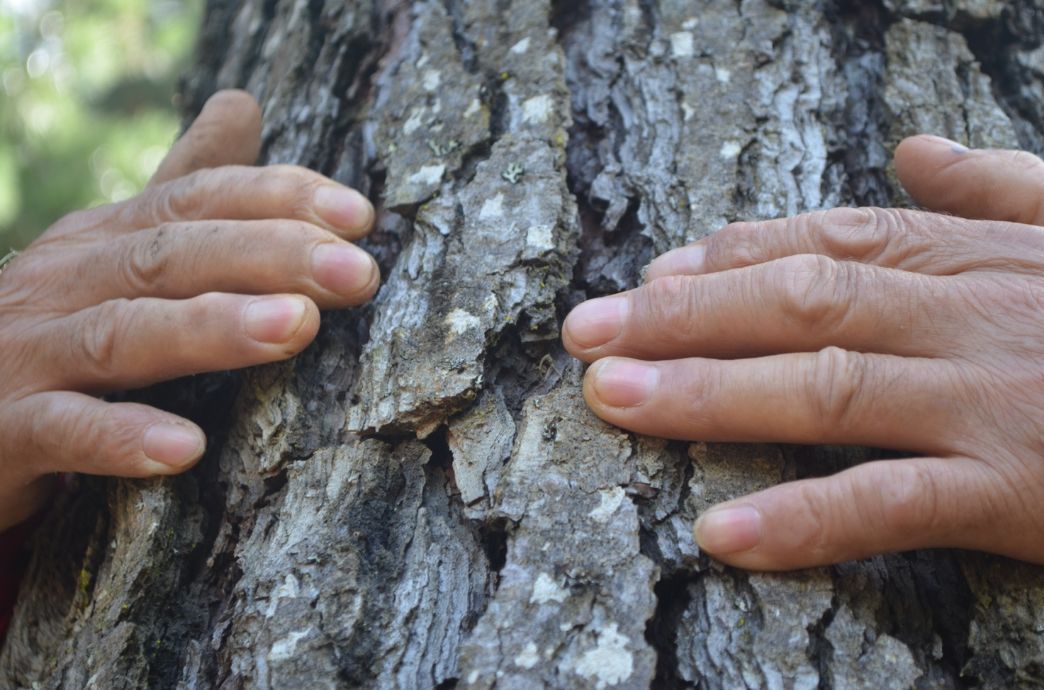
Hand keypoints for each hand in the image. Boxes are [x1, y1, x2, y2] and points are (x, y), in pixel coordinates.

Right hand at [0, 90, 379, 530]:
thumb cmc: (51, 335)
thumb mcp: (115, 255)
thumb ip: (182, 193)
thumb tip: (243, 103)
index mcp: (102, 240)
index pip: (195, 200)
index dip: (277, 199)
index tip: (361, 216)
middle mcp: (63, 283)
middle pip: (170, 255)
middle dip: (268, 256)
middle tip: (357, 271)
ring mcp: (25, 354)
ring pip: (122, 333)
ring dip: (211, 328)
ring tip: (295, 326)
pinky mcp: (2, 430)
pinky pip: (60, 430)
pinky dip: (119, 435)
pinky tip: (185, 448)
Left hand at [563, 135, 1043, 569]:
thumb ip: (999, 188)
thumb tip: (916, 149)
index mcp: (977, 258)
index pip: (826, 239)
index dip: (725, 255)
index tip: (645, 274)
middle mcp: (968, 318)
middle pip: (798, 301)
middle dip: (682, 314)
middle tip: (584, 335)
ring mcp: (989, 401)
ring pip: (822, 386)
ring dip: (706, 394)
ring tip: (612, 400)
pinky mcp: (1016, 488)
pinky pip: (892, 504)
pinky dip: (802, 520)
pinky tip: (721, 534)